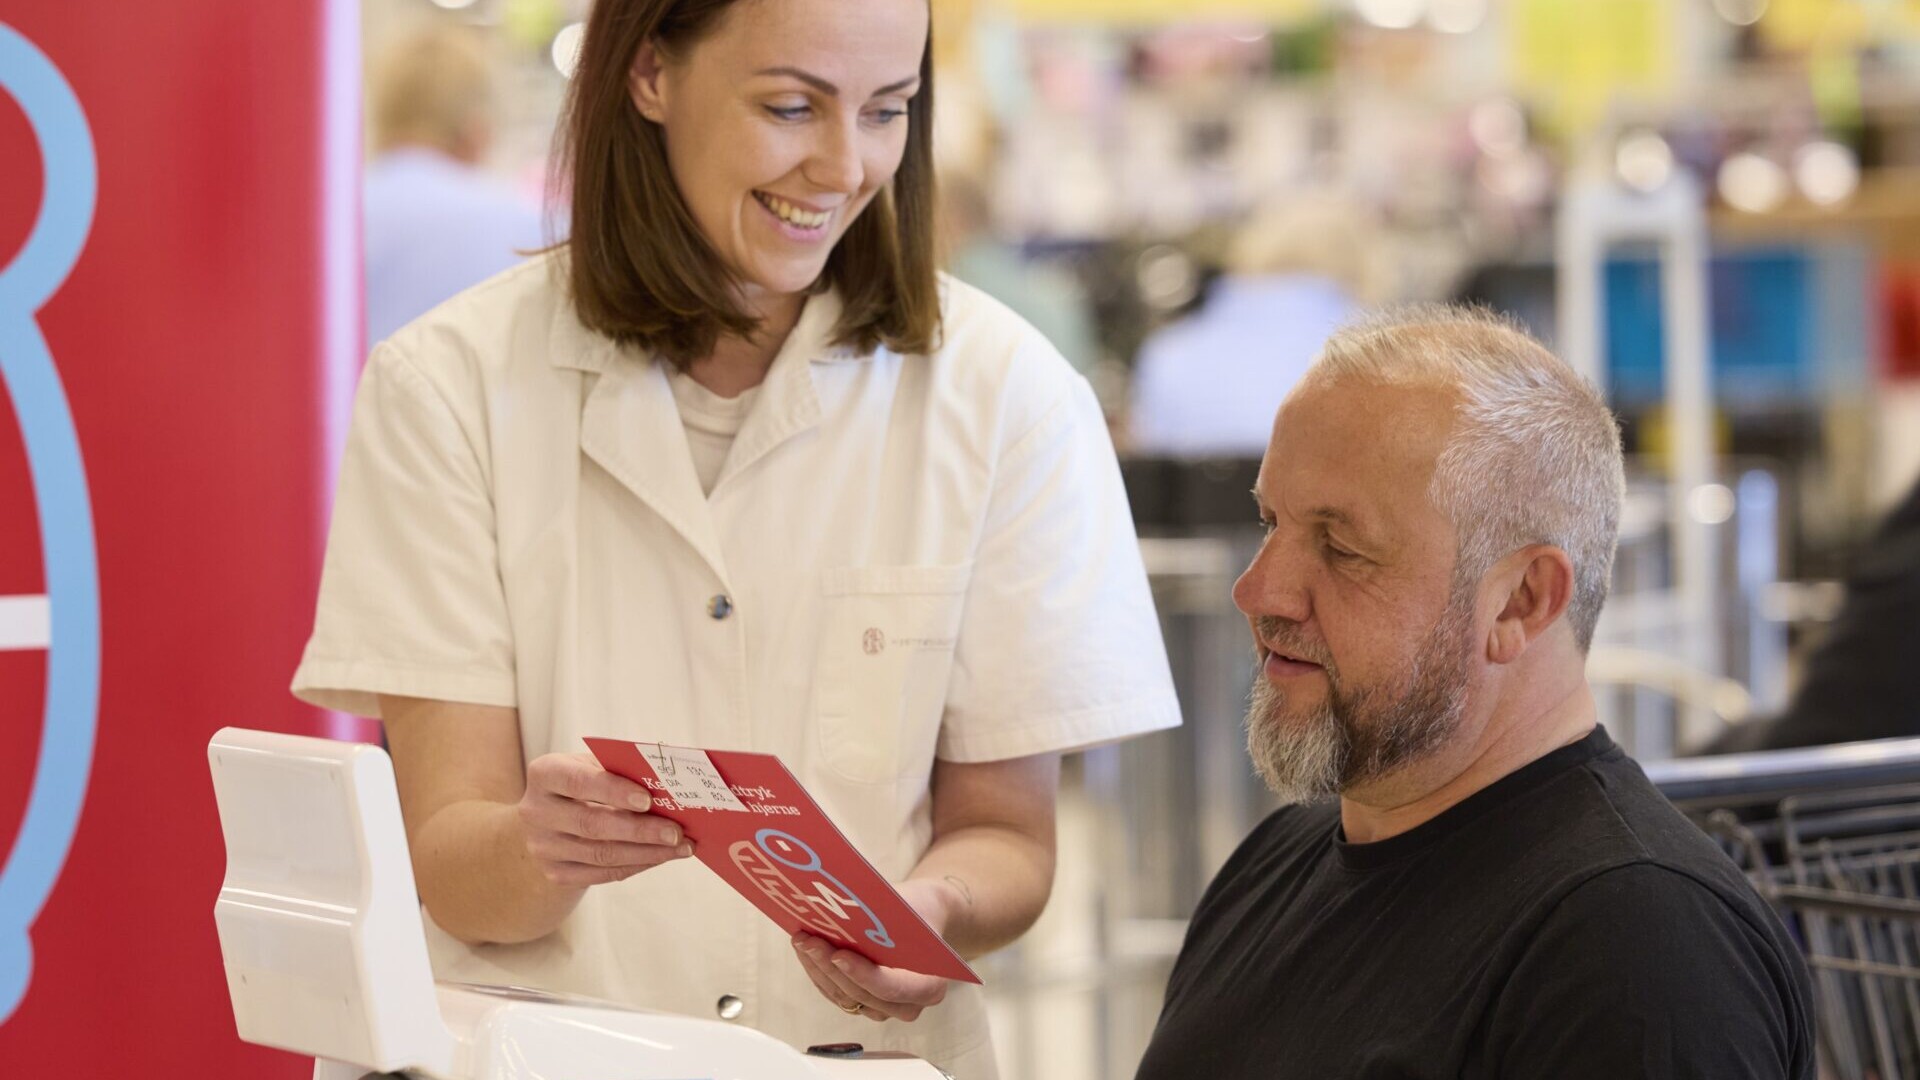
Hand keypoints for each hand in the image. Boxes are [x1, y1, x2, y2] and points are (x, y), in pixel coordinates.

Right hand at [517, 752, 691, 886]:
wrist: (550, 818)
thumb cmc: (585, 782)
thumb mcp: (595, 765)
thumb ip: (622, 769)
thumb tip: (670, 784)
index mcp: (545, 773)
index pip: (578, 782)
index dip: (613, 791)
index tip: (648, 800)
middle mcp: (536, 812)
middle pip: (592, 824)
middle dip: (640, 830)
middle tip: (677, 832)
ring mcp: (543, 847)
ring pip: (601, 854)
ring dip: (646, 852)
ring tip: (681, 847)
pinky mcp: (556, 873)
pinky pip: (602, 873)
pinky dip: (636, 865)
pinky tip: (662, 857)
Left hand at [790, 878, 959, 1021]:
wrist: (922, 916)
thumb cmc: (918, 910)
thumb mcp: (909, 907)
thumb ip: (883, 917)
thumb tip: (842, 910)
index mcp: (929, 987)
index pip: (891, 988)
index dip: (862, 975)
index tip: (839, 955)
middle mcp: (906, 1006)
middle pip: (861, 994)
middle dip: (831, 967)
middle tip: (809, 941)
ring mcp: (882, 1009)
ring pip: (843, 996)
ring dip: (819, 969)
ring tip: (801, 940)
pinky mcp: (862, 1004)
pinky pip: (836, 994)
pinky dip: (819, 972)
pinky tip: (804, 949)